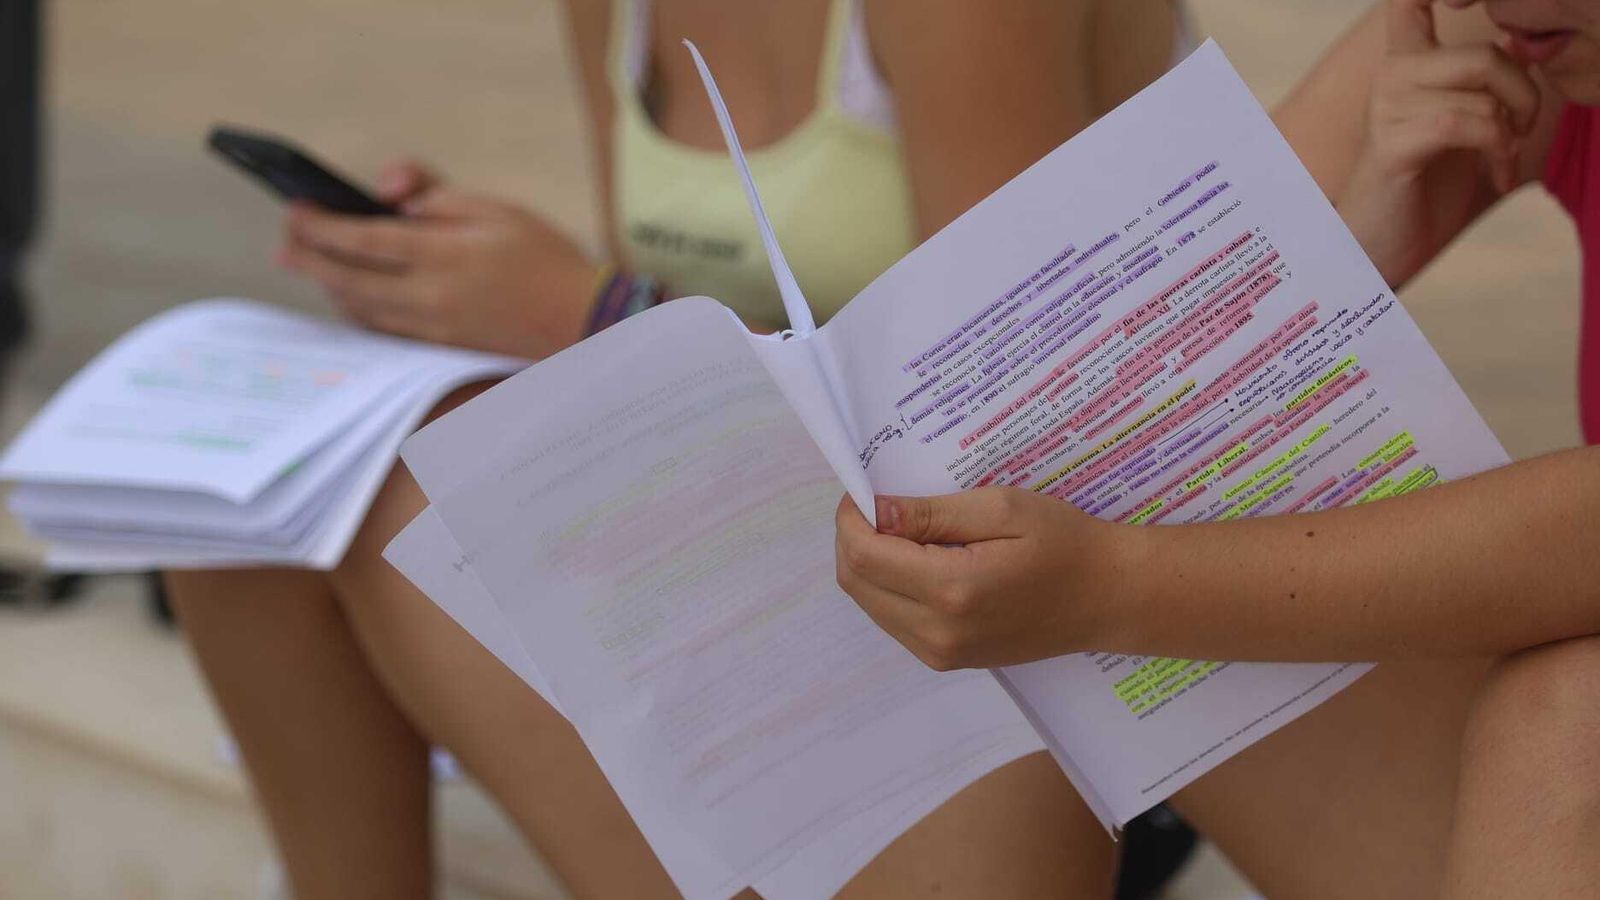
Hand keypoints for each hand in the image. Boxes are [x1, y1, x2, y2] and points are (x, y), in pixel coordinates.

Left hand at [278, 161, 597, 357]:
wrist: (583, 321)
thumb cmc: (544, 256)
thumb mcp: (495, 207)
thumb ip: (436, 196)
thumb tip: (387, 195)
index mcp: (444, 255)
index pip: (363, 240)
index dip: (321, 227)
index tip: (296, 211)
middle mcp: (430, 296)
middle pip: (348, 280)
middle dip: (309, 260)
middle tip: (285, 244)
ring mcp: (433, 327)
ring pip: (361, 309)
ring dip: (330, 286)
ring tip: (311, 265)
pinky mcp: (440, 346)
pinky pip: (384, 329)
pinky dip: (359, 310)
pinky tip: (352, 297)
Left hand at [833, 487, 1143, 669]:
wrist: (1109, 598)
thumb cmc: (1065, 543)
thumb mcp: (1002, 509)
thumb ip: (932, 513)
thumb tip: (874, 510)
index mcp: (951, 591)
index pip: (863, 555)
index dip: (851, 518)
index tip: (863, 490)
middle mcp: (937, 632)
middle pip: (856, 582)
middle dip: (854, 538)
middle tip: (880, 505)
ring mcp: (940, 653)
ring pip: (869, 603)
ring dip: (870, 563)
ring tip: (904, 530)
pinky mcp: (946, 660)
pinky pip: (893, 619)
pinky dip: (890, 586)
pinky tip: (920, 561)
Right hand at [1338, 0, 1539, 286]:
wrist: (1379, 249)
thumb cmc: (1423, 189)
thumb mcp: (1462, 124)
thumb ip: (1483, 82)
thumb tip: (1522, 43)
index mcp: (1408, 64)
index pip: (1411, 2)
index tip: (1461, 6)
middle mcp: (1392, 75)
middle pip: (1485, 55)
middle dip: (1525, 97)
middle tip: (1522, 132)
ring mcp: (1386, 107)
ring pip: (1481, 94)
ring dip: (1511, 135)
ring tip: (1503, 161)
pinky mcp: (1391, 144)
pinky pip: (1463, 125)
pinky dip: (1493, 152)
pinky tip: (1494, 174)